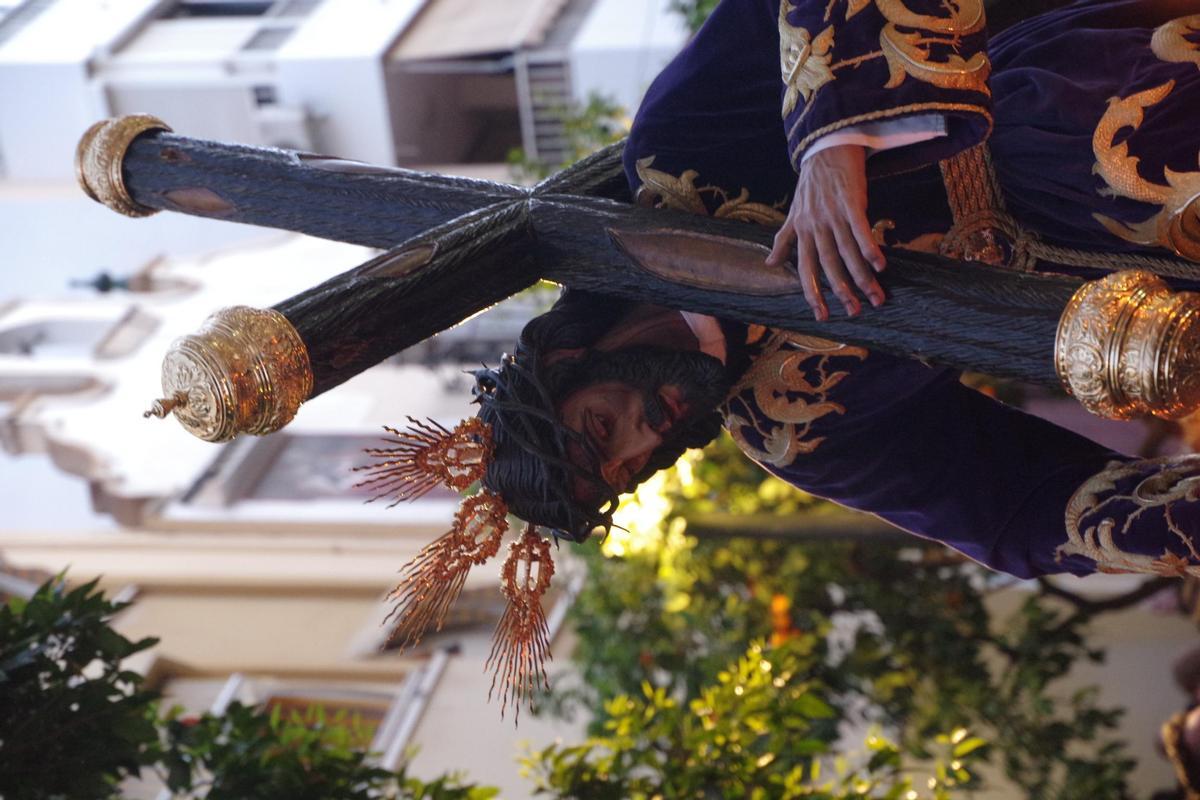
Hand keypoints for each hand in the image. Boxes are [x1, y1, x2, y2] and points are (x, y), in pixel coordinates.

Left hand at [766, 144, 886, 320]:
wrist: (826, 150)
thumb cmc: (811, 186)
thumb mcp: (793, 214)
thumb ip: (783, 240)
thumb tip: (769, 264)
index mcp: (801, 232)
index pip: (805, 269)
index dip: (812, 293)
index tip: (822, 316)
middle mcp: (816, 226)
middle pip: (829, 266)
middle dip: (843, 292)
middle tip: (856, 312)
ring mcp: (833, 214)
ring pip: (848, 252)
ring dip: (863, 277)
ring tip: (876, 296)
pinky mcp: (851, 202)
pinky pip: (861, 230)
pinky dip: (870, 248)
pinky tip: (880, 266)